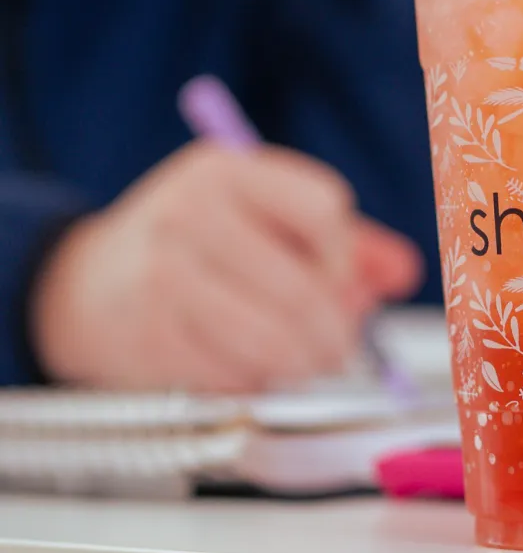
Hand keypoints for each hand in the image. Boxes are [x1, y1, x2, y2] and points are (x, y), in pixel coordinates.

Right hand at [30, 143, 423, 393]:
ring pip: (272, 340)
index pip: (324, 208)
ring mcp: (161, 277)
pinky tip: (251, 367)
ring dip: (305, 364)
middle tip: (341, 347)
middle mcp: (189, 213)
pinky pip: (233, 376)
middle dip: (336, 330)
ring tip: (307, 362)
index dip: (345, 255)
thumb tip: (404, 273)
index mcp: (227, 170)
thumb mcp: (266, 218)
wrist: (87, 282)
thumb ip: (346, 242)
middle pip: (303, 287)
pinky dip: (258, 382)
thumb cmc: (200, 245)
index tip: (340, 278)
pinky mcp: (146, 338)